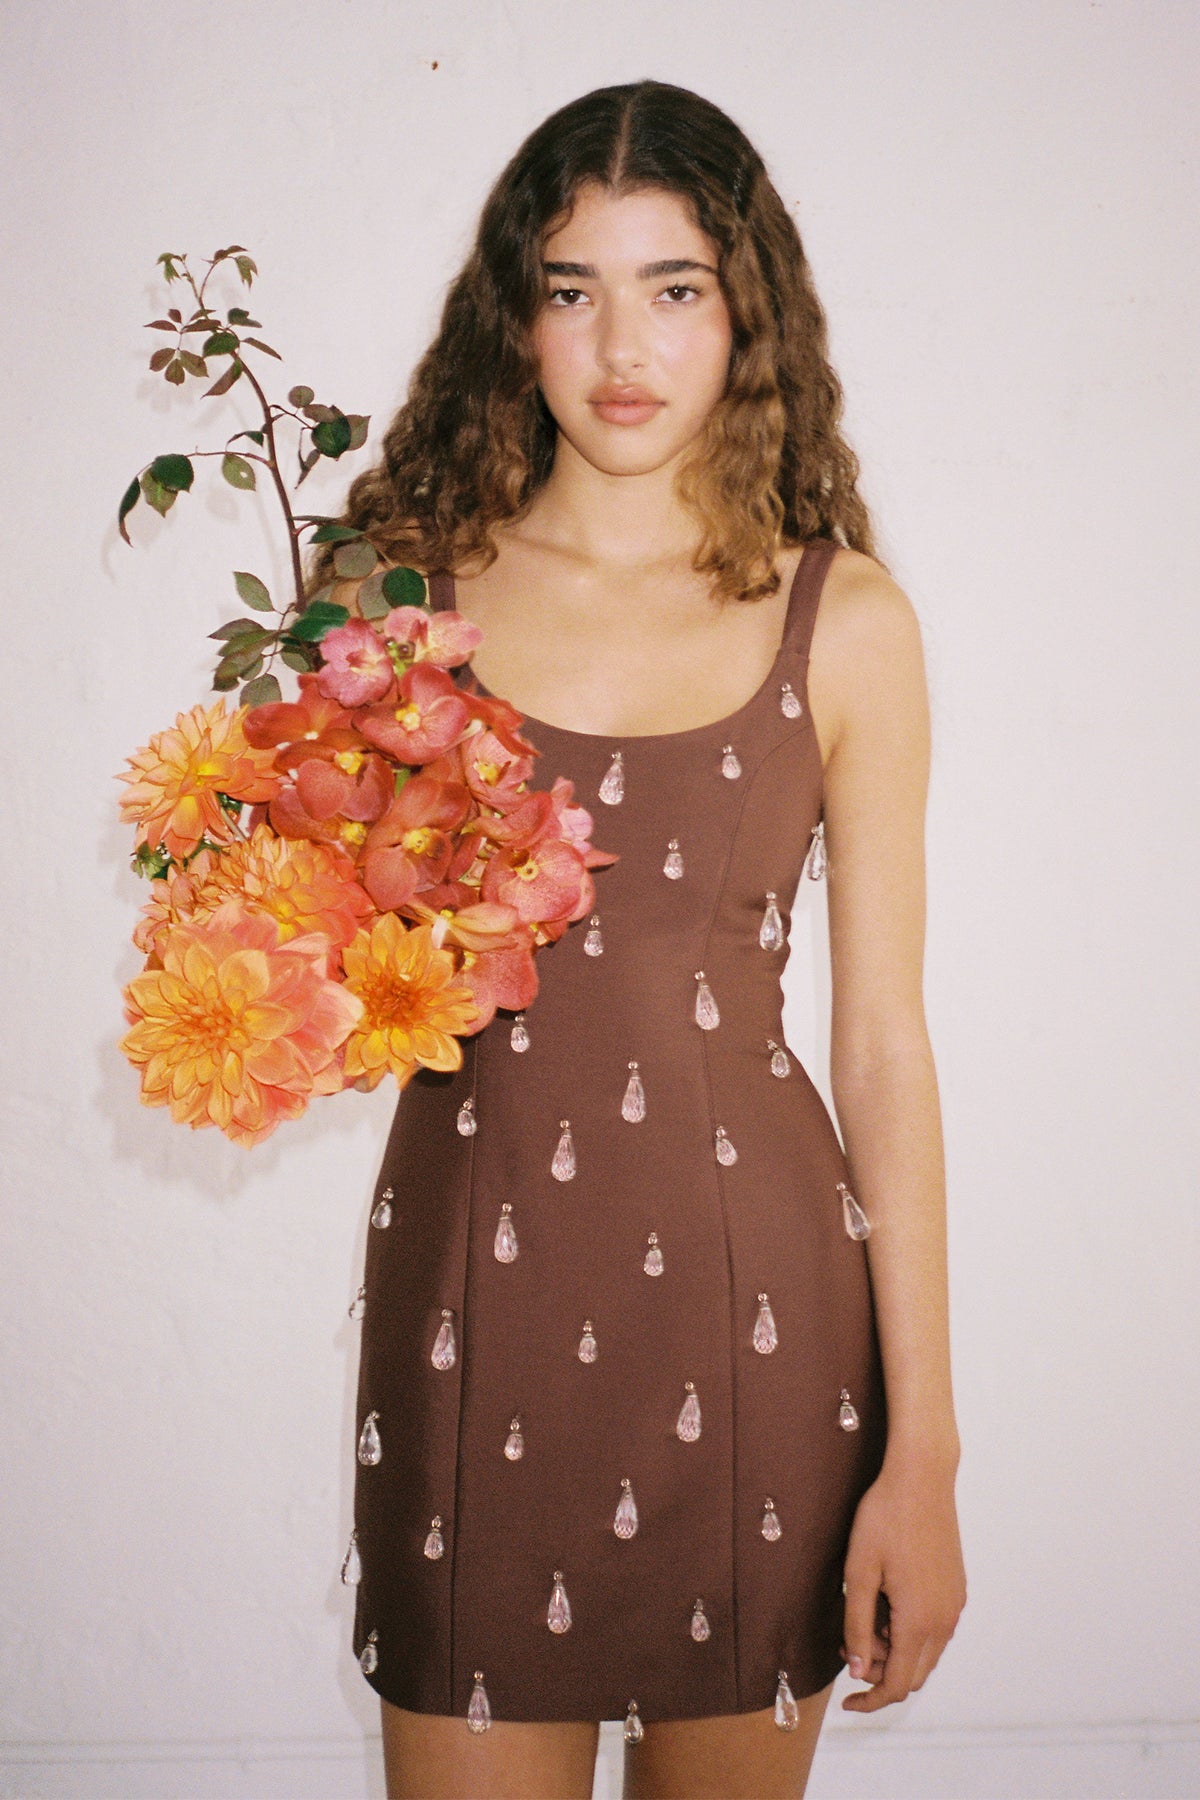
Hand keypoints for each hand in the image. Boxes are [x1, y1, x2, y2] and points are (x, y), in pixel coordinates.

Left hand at [838, 1449, 966, 1711]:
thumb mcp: (858, 1572)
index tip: (846, 1702)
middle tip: (847, 1642)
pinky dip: (909, 1632)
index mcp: (919, 1621)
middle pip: (914, 1674)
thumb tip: (858, 1670)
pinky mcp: (956, 1589)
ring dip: (895, 1650)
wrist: (922, 1478)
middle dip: (879, 1671)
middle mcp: (944, 1620)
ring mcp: (955, 1605)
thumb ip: (857, 1626)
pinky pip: (934, 1628)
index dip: (870, 1700)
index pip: (898, 1685)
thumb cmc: (885, 1518)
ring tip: (863, 1617)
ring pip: (925, 1652)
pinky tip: (886, 1602)